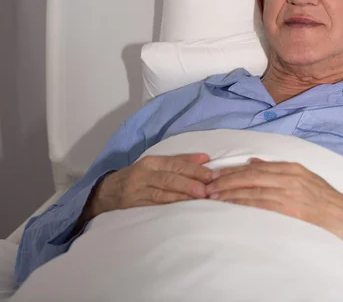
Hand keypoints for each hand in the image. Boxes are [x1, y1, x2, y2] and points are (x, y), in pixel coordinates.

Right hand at [86, 153, 212, 219]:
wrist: (105, 193)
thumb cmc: (137, 178)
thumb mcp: (155, 165)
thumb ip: (180, 161)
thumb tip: (206, 158)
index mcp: (151, 162)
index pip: (175, 164)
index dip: (195, 169)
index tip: (212, 175)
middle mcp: (143, 174)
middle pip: (170, 178)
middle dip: (190, 183)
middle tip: (207, 189)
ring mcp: (137, 191)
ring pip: (162, 193)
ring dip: (182, 196)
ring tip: (199, 199)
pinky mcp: (133, 206)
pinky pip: (154, 206)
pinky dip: (170, 207)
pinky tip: (182, 209)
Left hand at [206, 159, 342, 251]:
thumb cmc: (325, 200)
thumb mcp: (305, 178)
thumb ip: (279, 170)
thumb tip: (254, 162)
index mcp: (292, 168)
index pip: (256, 167)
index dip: (234, 170)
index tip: (217, 174)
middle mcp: (289, 177)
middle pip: (251, 176)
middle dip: (226, 179)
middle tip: (208, 185)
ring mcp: (290, 193)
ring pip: (252, 190)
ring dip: (230, 193)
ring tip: (213, 196)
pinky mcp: (290, 209)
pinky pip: (261, 205)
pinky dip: (243, 204)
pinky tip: (230, 205)